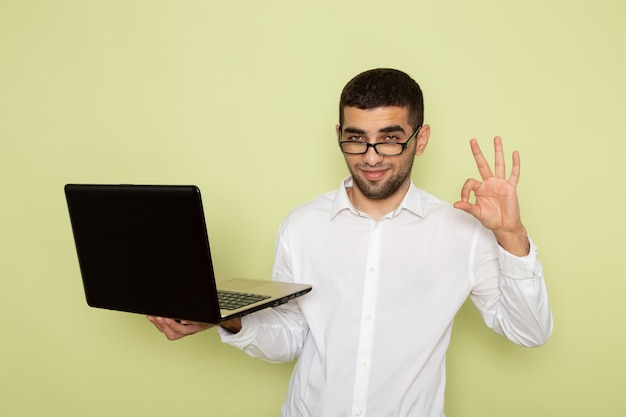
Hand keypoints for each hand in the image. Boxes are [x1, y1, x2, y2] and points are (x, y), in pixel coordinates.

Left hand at [147, 316, 213, 340]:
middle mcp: (184, 332)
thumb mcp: (205, 318)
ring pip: (166, 331)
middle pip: (171, 333)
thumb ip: (195, 320)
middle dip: (163, 325)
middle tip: (157, 316)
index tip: (166, 318)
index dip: (173, 325)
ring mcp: (178, 330)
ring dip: (158, 324)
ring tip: (151, 316)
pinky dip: (157, 322)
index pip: (181, 330)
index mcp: (192, 330)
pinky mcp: (174, 326)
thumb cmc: (207, 318)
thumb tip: (183, 321)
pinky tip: (152, 316)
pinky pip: (164, 327)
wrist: (210, 319)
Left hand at [453, 136, 529, 255]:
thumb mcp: (477, 213)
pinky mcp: (510, 187)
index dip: (465, 191)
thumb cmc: (490, 219)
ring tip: (496, 138)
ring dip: (498, 151)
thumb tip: (455, 204)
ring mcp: (500, 184)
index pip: (470, 182)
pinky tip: (515, 153)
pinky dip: (515, 164)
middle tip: (473, 140)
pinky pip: (514, 174)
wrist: (504, 226)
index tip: (464, 201)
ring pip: (499, 164)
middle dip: (478, 153)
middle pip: (483, 164)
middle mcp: (489, 183)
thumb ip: (467, 207)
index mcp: (480, 188)